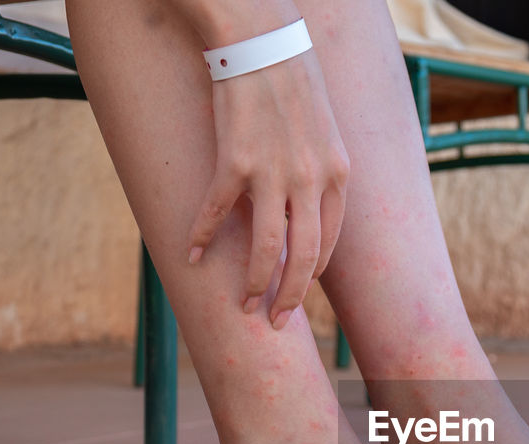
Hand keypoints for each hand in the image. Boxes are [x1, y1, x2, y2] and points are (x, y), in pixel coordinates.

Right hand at [186, 27, 348, 329]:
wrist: (262, 38)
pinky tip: (191, 254)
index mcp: (338, 174)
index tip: (298, 291)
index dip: (312, 273)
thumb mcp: (323, 130)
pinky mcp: (235, 161)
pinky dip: (201, 236)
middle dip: (289, 295)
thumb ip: (318, 171)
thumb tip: (304, 205)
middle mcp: (311, 180)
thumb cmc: (292, 79)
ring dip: (253, 282)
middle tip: (275, 321)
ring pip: (266, 246)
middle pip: (304, 256)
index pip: (329, 242)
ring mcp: (274, 172)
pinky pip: (217, 212)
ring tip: (243, 306)